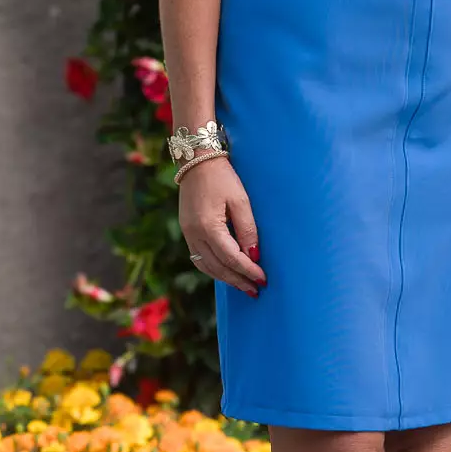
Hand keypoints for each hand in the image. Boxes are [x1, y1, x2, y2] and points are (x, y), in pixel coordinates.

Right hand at [178, 158, 266, 297]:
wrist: (196, 161)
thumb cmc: (222, 177)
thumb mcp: (240, 200)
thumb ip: (248, 229)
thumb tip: (254, 255)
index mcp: (208, 227)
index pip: (231, 258)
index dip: (248, 271)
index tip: (263, 280)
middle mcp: (194, 235)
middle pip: (218, 267)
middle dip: (238, 280)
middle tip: (256, 290)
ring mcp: (188, 234)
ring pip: (206, 266)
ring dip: (226, 278)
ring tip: (243, 286)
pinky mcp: (187, 231)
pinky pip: (199, 258)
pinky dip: (213, 269)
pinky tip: (225, 272)